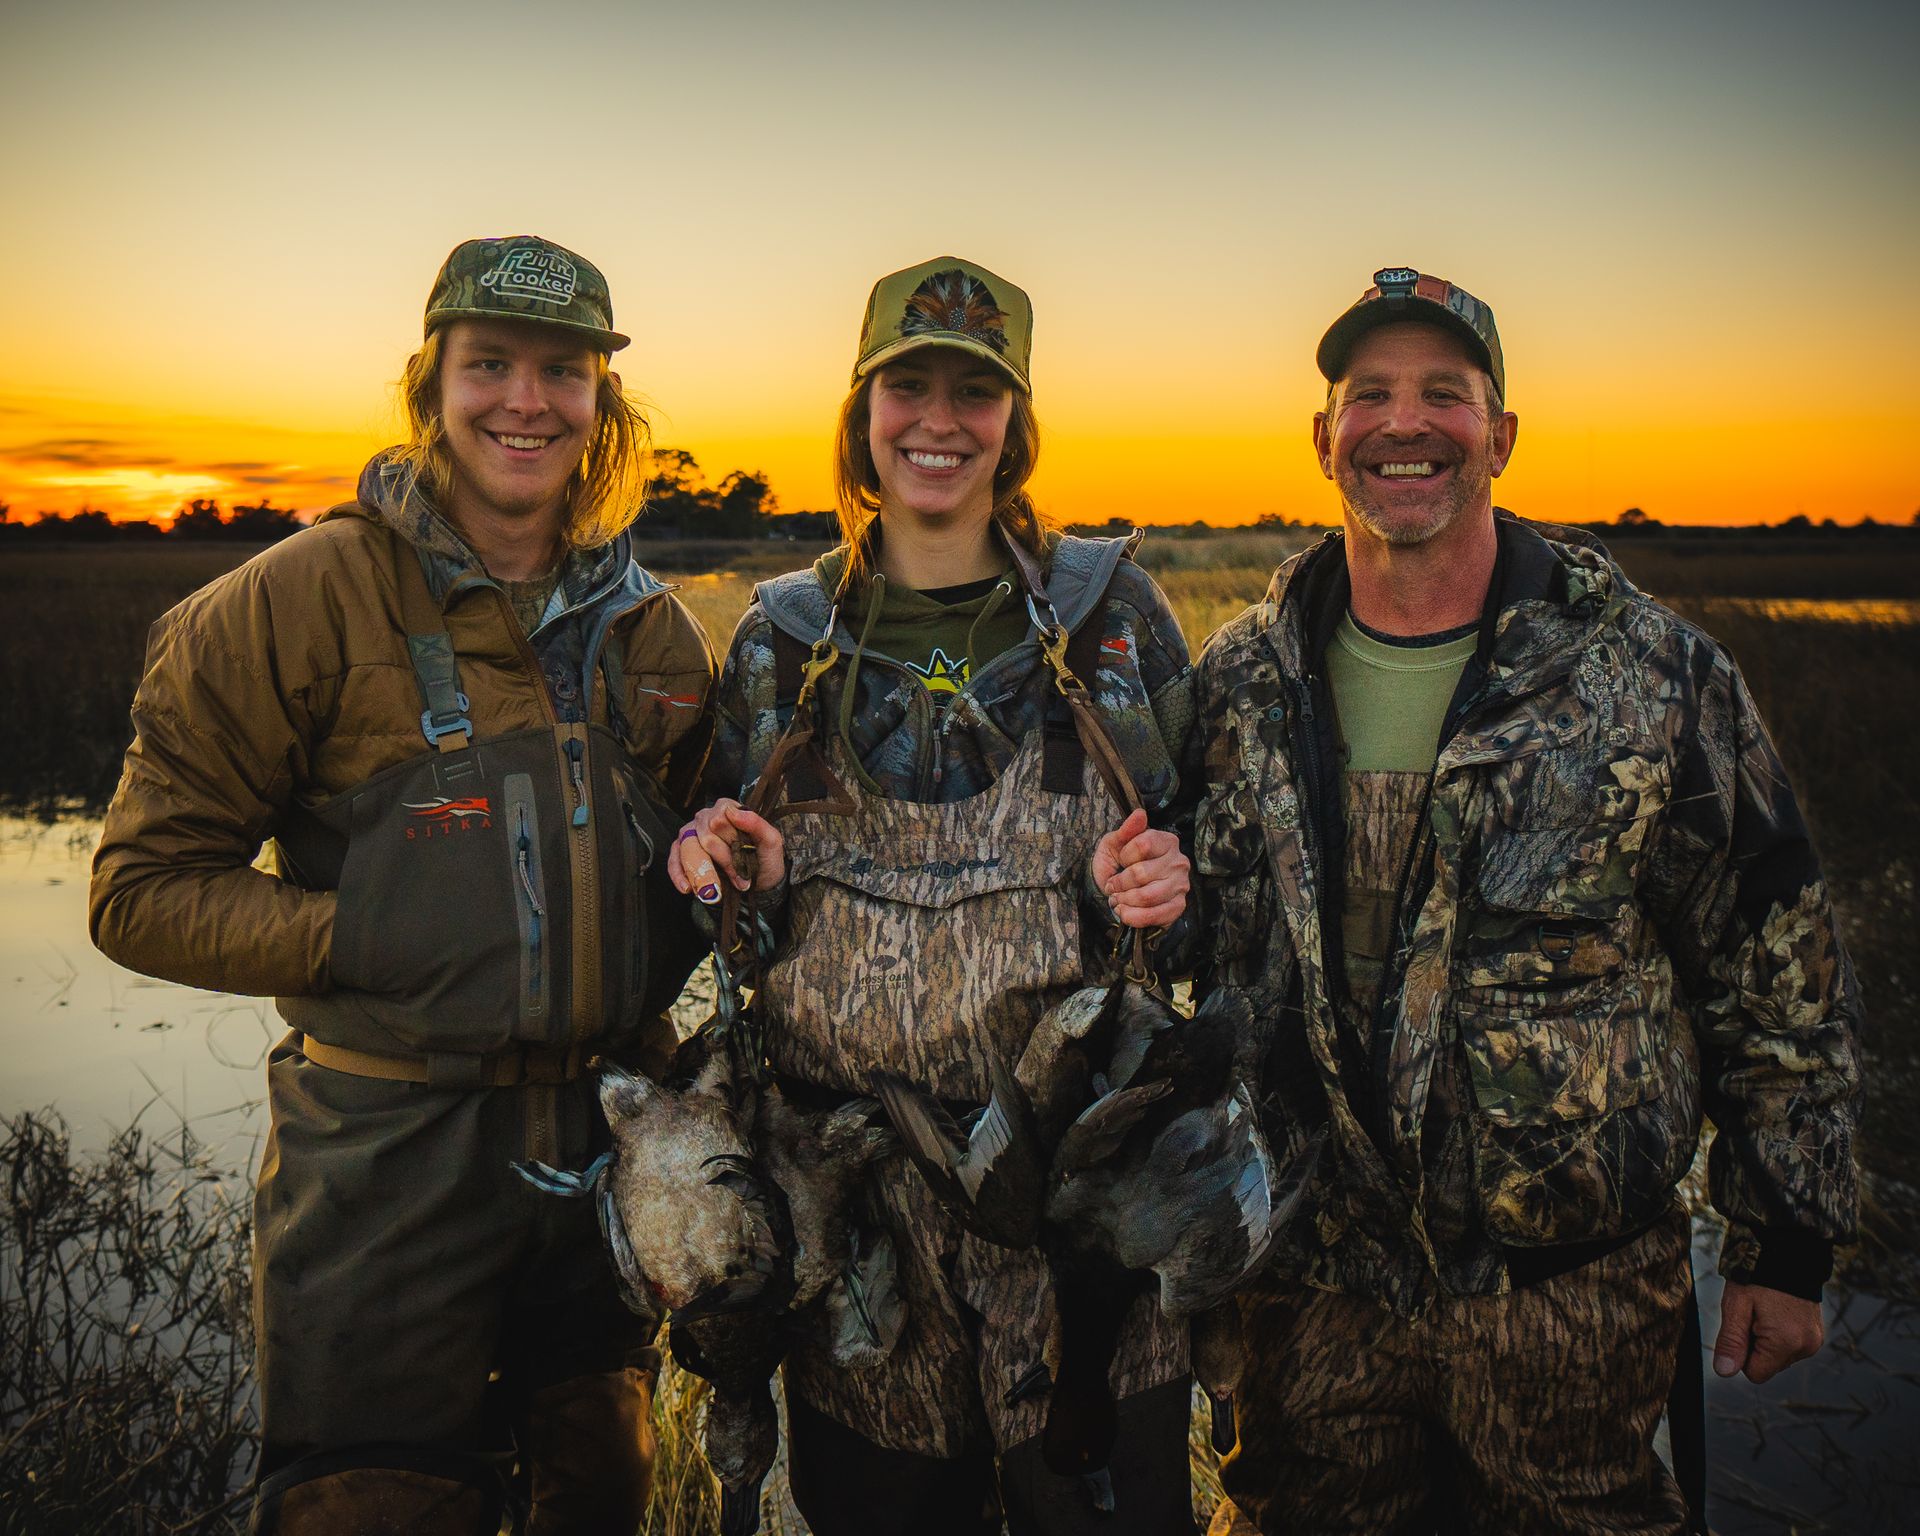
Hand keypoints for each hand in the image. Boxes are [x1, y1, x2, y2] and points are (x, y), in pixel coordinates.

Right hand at [666, 799, 785, 902]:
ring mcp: (691, 834)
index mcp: (727, 809)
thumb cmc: (765, 859)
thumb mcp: (771, 842)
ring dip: (705, 872)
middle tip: (740, 880)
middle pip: (706, 836)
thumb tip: (734, 812)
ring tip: (718, 891)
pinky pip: (673, 860)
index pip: (720, 818)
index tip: (746, 857)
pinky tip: (687, 889)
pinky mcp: (681, 852)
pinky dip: (679, 875)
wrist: (760, 883)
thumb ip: (757, 824)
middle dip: (724, 862)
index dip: (732, 840)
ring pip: (689, 848)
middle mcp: (706, 818)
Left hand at [1091, 807, 1189, 928]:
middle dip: (1119, 883)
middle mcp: (1179, 862)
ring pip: (1147, 896)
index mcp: (1167, 841)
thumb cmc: (1118, 864)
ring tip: (1118, 899)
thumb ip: (1126, 830)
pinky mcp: (1178, 907)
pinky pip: (1154, 916)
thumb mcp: (1115, 843)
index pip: (1143, 843)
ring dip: (1124, 900)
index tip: (1121, 860)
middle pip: (1141, 873)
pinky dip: (1133, 917)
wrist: (1121, 891)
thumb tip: (1139, 813)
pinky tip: (1125, 912)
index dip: (1124, 855)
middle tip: (1113, 886)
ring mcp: (1181, 886)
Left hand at [1713, 1279, 1824, 1382]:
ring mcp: (1814, 1341)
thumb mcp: (1736, 1306)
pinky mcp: (1816, 1335)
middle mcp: (1806, 1347)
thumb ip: (1731, 1341)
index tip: (1743, 1325)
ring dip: (1767, 1339)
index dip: (1742, 1353)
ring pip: (1778, 1357)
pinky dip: (1780, 1335)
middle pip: (1768, 1365)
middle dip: (1755, 1345)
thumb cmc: (1756, 1277)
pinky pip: (1790, 1347)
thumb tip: (1724, 1372)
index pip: (1755, 1373)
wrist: (1786, 1252)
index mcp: (1786, 1343)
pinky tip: (1777, 1311)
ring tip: (1766, 1309)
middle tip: (1754, 1313)